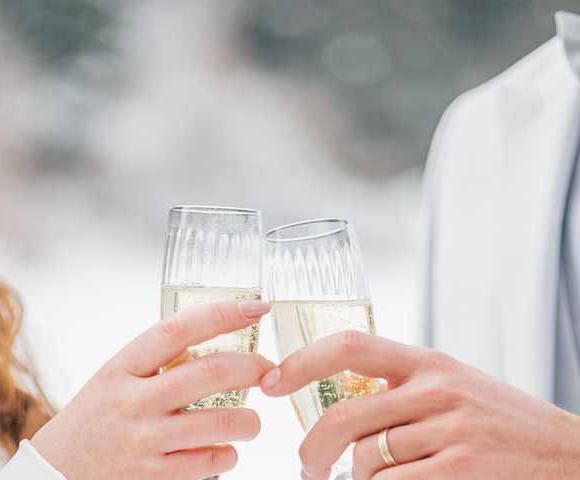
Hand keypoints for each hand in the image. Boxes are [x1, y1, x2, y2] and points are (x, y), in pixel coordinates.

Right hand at [32, 300, 272, 479]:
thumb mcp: (114, 378)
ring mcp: (144, 441)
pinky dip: (228, 455)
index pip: (178, 330)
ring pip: (218, 422)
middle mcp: (133, 401)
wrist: (54, 473)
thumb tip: (216, 343)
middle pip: (209, 374)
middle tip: (268, 369)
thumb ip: (157, 362)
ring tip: (253, 421)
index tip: (256, 308)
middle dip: (251, 367)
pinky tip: (227, 450)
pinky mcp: (151, 476)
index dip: (222, 314)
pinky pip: (207, 463)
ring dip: (250, 420)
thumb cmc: (93, 418)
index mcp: (122, 367)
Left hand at [260, 331, 579, 478]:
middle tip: (306, 466)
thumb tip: (337, 398)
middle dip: (312, 448)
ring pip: (365, 460)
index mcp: (426, 361)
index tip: (272, 381)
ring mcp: (449, 430)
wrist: (566, 452)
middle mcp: (435, 388)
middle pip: (344, 415)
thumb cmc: (497, 420)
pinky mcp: (460, 469)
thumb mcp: (450, 384)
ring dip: (354, 479)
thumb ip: (401, 385)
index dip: (302, 361)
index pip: (349, 344)